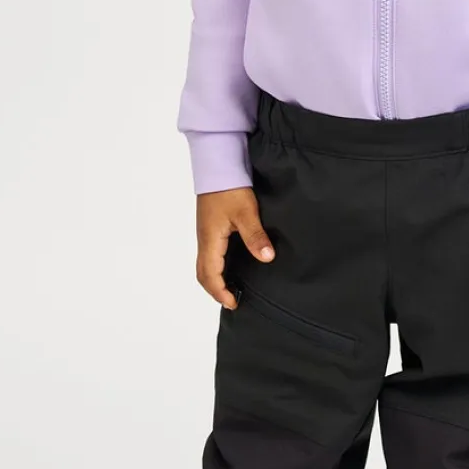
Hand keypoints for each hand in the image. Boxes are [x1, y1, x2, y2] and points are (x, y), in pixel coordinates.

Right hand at [195, 186, 273, 306]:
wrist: (217, 165)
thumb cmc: (229, 187)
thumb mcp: (246, 212)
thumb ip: (255, 236)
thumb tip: (266, 258)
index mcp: (210, 240)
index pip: (210, 275)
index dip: (220, 292)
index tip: (233, 303)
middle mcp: (204, 239)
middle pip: (202, 273)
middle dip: (215, 290)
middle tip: (232, 300)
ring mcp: (205, 233)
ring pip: (204, 264)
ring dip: (214, 279)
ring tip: (230, 288)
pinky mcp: (210, 227)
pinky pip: (209, 254)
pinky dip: (216, 267)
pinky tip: (230, 266)